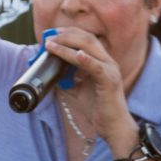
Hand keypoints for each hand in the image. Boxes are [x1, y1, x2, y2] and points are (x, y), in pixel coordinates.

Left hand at [44, 27, 133, 146]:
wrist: (112, 127)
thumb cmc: (98, 109)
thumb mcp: (78, 89)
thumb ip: (67, 78)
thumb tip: (49, 70)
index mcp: (102, 61)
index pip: (87, 39)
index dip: (69, 33)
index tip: (52, 33)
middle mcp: (107, 62)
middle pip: (87, 39)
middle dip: (66, 35)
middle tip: (48, 37)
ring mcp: (110, 70)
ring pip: (89, 48)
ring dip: (68, 44)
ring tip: (52, 44)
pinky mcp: (110, 81)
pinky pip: (97, 67)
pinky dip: (85, 59)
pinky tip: (76, 55)